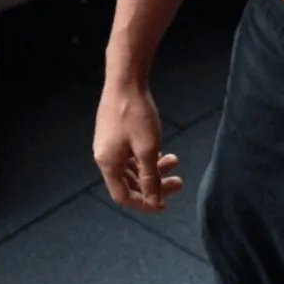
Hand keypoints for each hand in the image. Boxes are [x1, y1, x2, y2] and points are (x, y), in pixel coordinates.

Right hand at [94, 81, 181, 210]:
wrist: (126, 80)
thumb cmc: (136, 113)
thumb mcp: (147, 149)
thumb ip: (151, 178)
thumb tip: (154, 201)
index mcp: (107, 163)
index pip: (123, 196)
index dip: (144, 203)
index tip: (165, 202)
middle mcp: (105, 156)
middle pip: (129, 183)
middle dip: (154, 185)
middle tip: (178, 182)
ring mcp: (109, 144)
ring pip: (132, 168)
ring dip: (154, 169)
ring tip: (175, 161)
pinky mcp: (115, 134)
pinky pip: (131, 156)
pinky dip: (147, 158)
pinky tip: (164, 152)